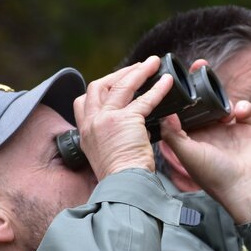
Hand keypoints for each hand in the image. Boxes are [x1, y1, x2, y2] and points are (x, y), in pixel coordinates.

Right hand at [72, 56, 173, 178]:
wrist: (123, 187)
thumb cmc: (121, 179)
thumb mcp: (106, 156)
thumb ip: (113, 139)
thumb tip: (133, 130)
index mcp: (85, 133)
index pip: (82, 102)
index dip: (99, 89)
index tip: (113, 84)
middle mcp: (91, 123)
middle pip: (99, 86)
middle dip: (118, 74)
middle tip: (137, 69)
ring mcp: (106, 119)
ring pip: (121, 85)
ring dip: (138, 71)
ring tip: (153, 63)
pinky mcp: (125, 120)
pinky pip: (144, 99)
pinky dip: (158, 88)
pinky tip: (167, 81)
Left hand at [160, 100, 250, 223]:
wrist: (246, 186)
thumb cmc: (214, 175)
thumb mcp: (187, 155)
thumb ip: (173, 134)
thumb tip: (165, 113)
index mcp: (193, 141)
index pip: (183, 118)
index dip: (182, 107)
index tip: (181, 95)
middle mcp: (210, 135)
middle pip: (205, 108)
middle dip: (205, 100)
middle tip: (206, 98)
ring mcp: (229, 131)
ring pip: (224, 107)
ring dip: (224, 103)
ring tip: (225, 112)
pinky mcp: (247, 129)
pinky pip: (245, 110)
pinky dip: (243, 107)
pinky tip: (239, 113)